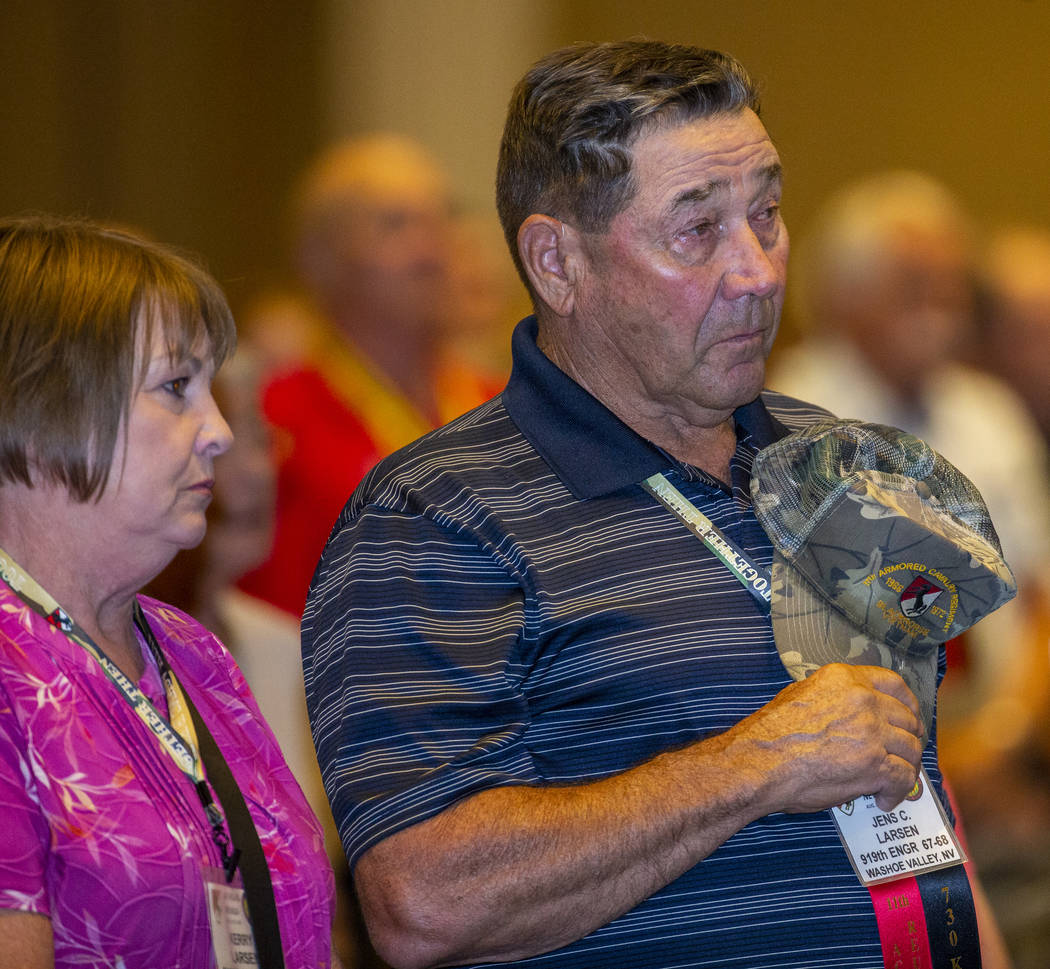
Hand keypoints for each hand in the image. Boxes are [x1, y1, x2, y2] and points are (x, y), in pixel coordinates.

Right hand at [727, 663, 923, 813]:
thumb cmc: (770, 734)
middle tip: (903, 754)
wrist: (760, 762)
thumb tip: (845, 708)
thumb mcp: (799, 695)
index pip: (893, 683)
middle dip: (909, 739)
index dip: (907, 703)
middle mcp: (863, 699)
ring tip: (893, 782)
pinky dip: (898, 792)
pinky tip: (884, 799)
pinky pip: (903, 778)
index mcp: (844, 679)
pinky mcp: (874, 764)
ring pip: (910, 749)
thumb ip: (831, 696)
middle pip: (906, 718)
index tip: (909, 716)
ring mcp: (871, 731)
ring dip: (906, 768)